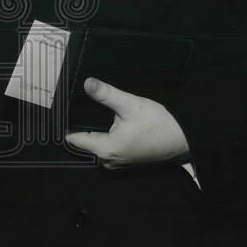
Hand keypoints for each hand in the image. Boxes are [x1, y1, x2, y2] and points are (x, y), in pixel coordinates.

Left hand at [64, 77, 190, 168]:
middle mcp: (108, 161)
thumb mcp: (130, 105)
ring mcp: (118, 163)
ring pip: (96, 146)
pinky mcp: (127, 161)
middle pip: (84, 143)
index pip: (74, 140)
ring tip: (87, 111)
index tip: (61, 110)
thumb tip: (86, 83)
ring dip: (93, 131)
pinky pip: (107, 148)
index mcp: (105, 150)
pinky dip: (104, 136)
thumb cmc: (158, 124)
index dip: (67, 124)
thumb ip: (106, 94)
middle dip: (79, 125)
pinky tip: (107, 122)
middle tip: (73, 106)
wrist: (185, 139)